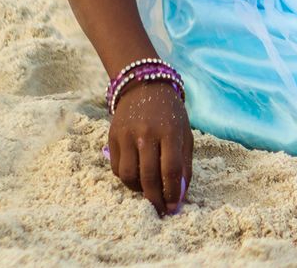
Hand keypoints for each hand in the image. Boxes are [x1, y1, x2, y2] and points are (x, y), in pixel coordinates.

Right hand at [108, 80, 192, 215]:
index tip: (173, 208)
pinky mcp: (112, 138)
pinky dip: (127, 179)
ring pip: (129, 176)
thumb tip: (179, 195)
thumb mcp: (185, 134)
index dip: (172, 192)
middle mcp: (146, 134)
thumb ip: (184, 164)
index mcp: (169, 132)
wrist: (144, 88)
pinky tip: (136, 178)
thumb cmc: (170, 114)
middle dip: (155, 198)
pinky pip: (117, 169)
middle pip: (148, 176)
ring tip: (148, 191)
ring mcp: (126, 136)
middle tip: (160, 209)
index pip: (171, 169)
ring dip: (139, 190)